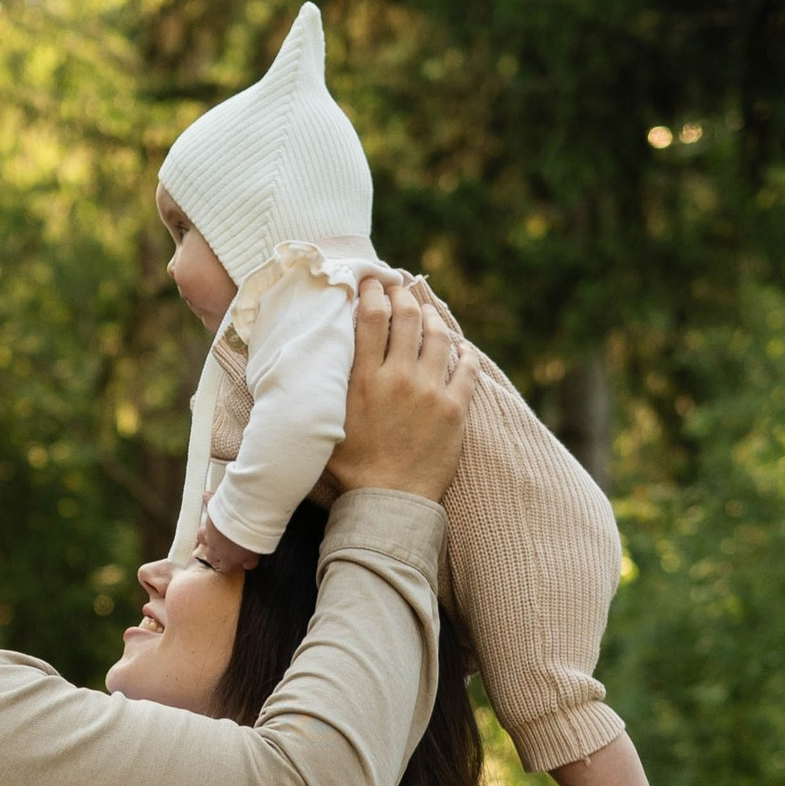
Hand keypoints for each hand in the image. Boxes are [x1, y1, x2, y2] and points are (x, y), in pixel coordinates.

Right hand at [330, 273, 467, 503]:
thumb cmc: (352, 471)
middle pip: (406, 317)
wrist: (390, 503)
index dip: (372, 291)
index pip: (370, 317)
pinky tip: (461, 347)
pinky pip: (467, 370)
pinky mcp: (455, 410)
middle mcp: (398, 378)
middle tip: (399, 288)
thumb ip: (326, 392)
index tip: (372, 282)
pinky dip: (465, 353)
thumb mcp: (327, 426)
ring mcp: (430, 393)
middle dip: (403, 295)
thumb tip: (317, 363)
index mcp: (364, 380)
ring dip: (433, 318)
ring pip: (438, 337)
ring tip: (428, 313)